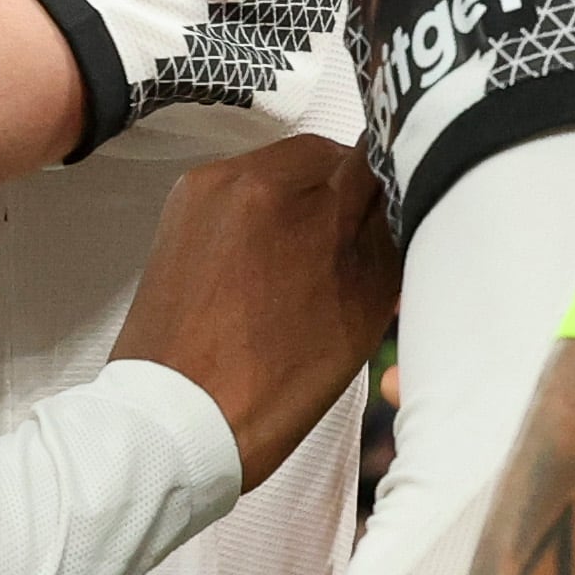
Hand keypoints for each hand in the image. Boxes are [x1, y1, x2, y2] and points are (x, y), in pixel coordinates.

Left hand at [113, 137, 398, 489]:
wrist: (175, 419)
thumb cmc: (277, 382)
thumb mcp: (362, 311)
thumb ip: (388, 237)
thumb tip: (400, 193)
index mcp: (303, 197)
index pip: (374, 155)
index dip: (395, 184)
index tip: (398, 214)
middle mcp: (250, 173)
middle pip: (325, 156)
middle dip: (347, 191)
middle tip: (356, 244)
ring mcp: (207, 187)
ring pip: (281, 170)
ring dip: (304, 200)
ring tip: (309, 260)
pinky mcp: (179, 207)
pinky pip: (240, 189)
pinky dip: (263, 213)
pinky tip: (268, 264)